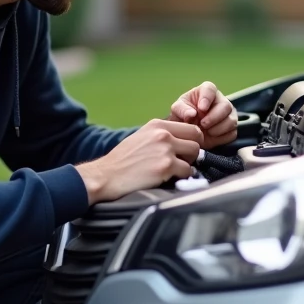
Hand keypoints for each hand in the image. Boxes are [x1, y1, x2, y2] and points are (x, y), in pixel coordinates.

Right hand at [75, 119, 202, 203]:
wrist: (106, 176)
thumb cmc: (123, 160)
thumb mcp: (142, 138)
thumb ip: (161, 136)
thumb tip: (183, 142)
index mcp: (157, 125)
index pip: (191, 128)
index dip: (193, 140)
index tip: (187, 150)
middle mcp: (163, 134)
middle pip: (196, 140)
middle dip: (192, 153)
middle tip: (182, 162)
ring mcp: (165, 150)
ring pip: (194, 155)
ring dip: (188, 165)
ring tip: (174, 171)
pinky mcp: (166, 166)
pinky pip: (188, 171)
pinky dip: (182, 177)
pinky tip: (168, 178)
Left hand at [168, 81, 237, 147]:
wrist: (189, 131)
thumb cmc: (183, 115)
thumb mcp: (177, 110)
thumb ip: (181, 109)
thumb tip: (191, 113)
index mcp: (206, 91)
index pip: (210, 89)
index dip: (207, 98)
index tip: (201, 108)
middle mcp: (221, 101)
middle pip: (226, 106)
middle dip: (214, 118)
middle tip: (202, 124)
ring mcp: (229, 115)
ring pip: (231, 121)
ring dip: (217, 129)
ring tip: (204, 132)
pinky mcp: (232, 128)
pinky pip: (232, 133)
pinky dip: (220, 138)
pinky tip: (210, 137)